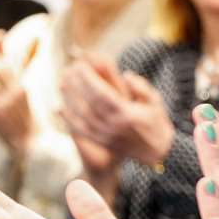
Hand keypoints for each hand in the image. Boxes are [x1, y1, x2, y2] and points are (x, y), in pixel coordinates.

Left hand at [59, 55, 173, 168]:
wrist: (158, 152)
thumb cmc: (156, 123)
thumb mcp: (155, 101)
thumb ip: (141, 87)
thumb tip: (126, 75)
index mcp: (127, 114)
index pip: (102, 94)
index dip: (89, 79)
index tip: (80, 66)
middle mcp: (113, 126)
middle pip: (88, 103)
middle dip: (77, 85)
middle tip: (69, 70)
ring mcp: (106, 135)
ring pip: (81, 116)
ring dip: (69, 99)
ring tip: (62, 83)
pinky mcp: (101, 142)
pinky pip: (81, 131)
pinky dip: (69, 119)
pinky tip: (60, 108)